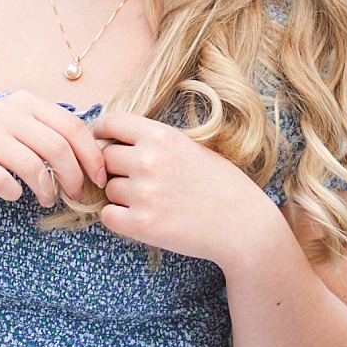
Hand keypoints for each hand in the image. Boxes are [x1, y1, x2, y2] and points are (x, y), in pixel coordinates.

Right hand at [0, 92, 108, 208]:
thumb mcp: (16, 122)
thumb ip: (47, 129)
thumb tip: (94, 153)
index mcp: (24, 101)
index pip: (72, 126)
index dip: (92, 155)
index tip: (100, 178)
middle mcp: (4, 111)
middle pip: (57, 148)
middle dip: (73, 177)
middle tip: (75, 195)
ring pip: (32, 166)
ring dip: (46, 190)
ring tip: (47, 200)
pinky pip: (1, 180)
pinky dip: (13, 192)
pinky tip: (14, 195)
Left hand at [90, 112, 281, 267]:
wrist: (243, 224)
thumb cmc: (222, 185)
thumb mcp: (192, 148)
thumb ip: (155, 143)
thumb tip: (116, 142)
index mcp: (162, 136)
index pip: (111, 123)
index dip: (102, 132)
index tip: (103, 141)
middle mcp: (148, 160)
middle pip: (105, 158)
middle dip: (117, 169)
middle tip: (143, 181)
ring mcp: (142, 193)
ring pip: (108, 189)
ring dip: (123, 196)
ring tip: (155, 202)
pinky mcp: (140, 224)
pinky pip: (108, 215)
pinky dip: (120, 218)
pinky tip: (146, 218)